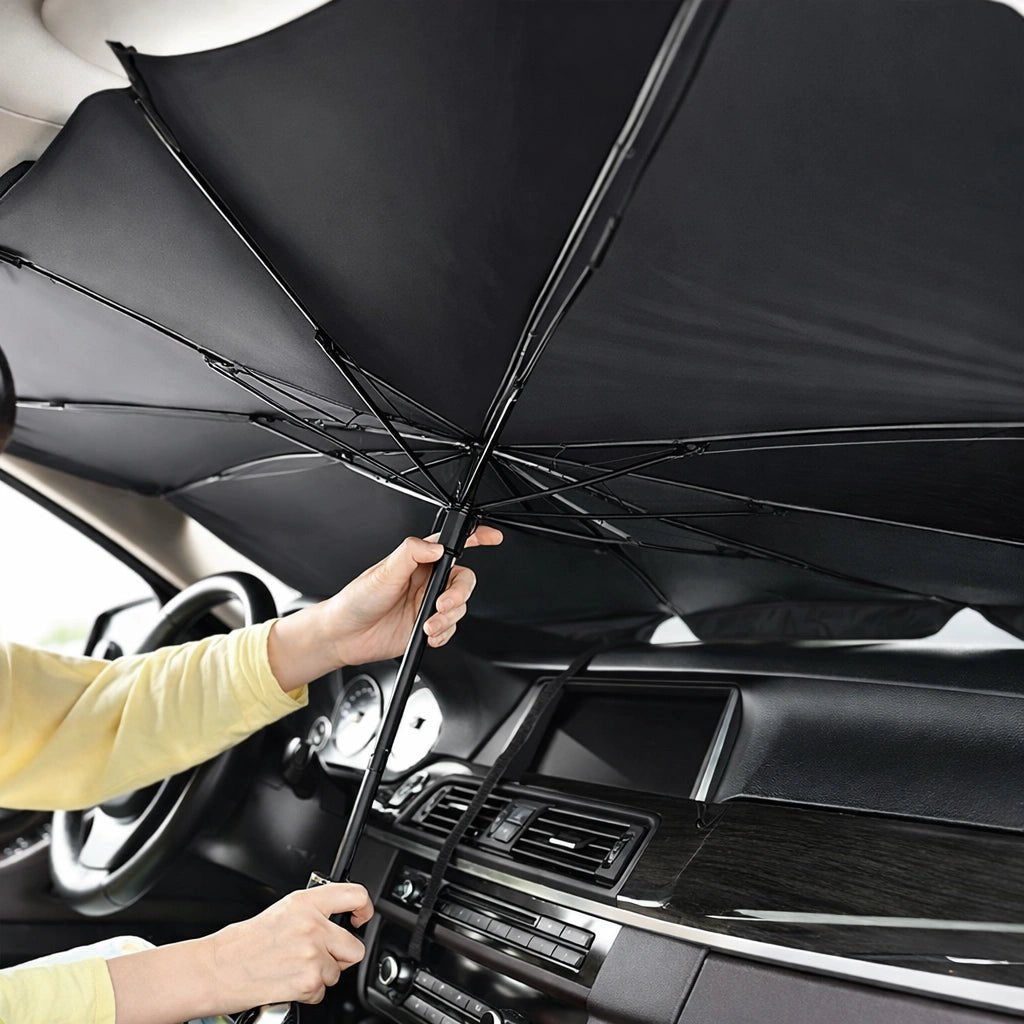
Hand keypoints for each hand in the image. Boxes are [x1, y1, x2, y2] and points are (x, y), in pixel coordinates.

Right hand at [105, 883, 373, 1022]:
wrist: (218, 968)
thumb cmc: (244, 942)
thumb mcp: (283, 910)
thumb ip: (314, 911)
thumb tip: (339, 916)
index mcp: (306, 902)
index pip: (355, 895)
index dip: (365, 909)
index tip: (362, 918)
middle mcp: (312, 925)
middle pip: (354, 946)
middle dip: (340, 956)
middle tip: (318, 956)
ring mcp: (312, 954)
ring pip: (338, 972)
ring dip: (321, 975)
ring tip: (295, 968)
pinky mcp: (307, 981)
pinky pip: (323, 992)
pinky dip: (309, 992)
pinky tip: (290, 982)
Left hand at [268, 526, 502, 690]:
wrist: (344, 636)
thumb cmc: (357, 599)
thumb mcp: (383, 572)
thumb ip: (411, 554)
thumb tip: (436, 547)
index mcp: (419, 561)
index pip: (452, 545)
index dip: (476, 539)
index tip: (492, 538)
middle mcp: (427, 581)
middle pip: (464, 581)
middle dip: (458, 595)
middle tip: (442, 605)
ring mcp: (428, 604)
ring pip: (459, 608)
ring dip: (448, 619)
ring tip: (427, 625)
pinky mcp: (427, 626)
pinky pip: (450, 629)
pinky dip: (443, 634)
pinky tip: (427, 635)